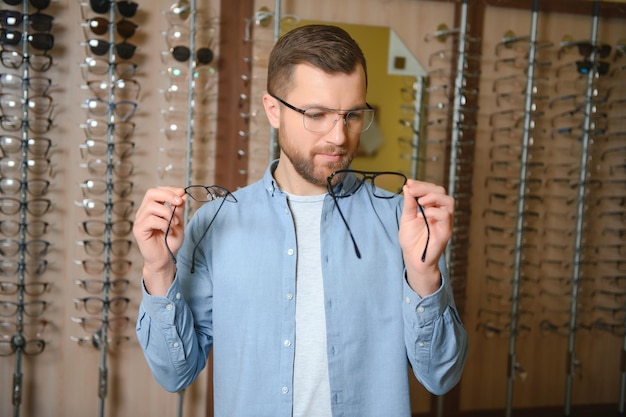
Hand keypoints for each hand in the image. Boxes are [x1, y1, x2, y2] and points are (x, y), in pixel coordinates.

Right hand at [133, 186, 185, 294]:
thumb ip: (178, 209)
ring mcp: (140, 221)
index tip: (182, 193)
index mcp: (152, 208)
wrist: (165, 259)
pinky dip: (163, 223)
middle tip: (179, 202)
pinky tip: (167, 231)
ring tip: (174, 223)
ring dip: (167, 213)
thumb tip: (182, 194)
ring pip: (151, 206)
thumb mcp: (178, 221)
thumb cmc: (170, 241)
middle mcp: (144, 212)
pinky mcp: (138, 230)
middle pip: (151, 193)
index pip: (157, 191)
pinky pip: (151, 220)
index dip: (169, 190)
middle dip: (167, 195)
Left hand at [399, 179, 453, 294]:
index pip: (432, 190)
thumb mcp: (407, 218)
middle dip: (426, 188)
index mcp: (432, 208)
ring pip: (448, 201)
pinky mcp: (445, 231)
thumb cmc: (411, 240)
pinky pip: (446, 216)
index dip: (421, 184)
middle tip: (413, 190)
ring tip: (420, 201)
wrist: (413, 259)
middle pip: (441, 192)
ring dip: (433, 197)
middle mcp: (440, 213)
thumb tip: (408, 186)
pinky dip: (435, 212)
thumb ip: (409, 203)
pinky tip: (424, 214)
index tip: (409, 183)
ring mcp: (444, 222)